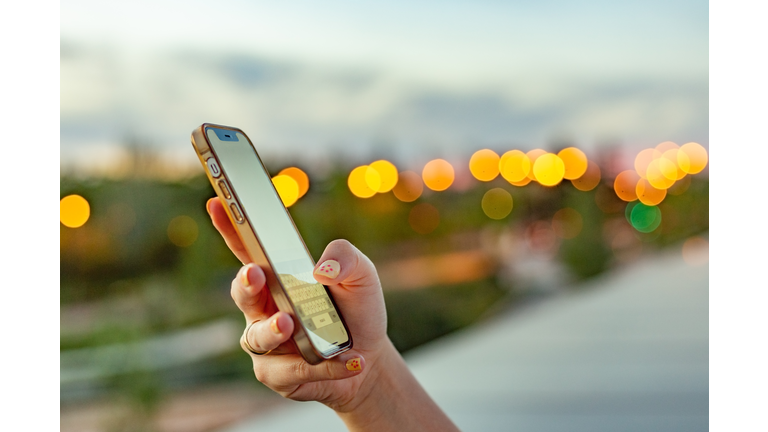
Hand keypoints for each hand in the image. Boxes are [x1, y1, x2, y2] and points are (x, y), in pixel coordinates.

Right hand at [206, 198, 388, 410]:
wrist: (369, 358)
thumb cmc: (356, 310)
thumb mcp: (362, 276)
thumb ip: (347, 258)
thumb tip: (322, 268)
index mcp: (278, 276)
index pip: (247, 248)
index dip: (229, 226)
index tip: (217, 202)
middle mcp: (264, 307)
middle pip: (242, 292)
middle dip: (245, 283)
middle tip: (256, 274)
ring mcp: (266, 342)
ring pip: (258, 337)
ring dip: (273, 330)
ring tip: (291, 323)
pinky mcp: (278, 374)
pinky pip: (292, 371)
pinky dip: (322, 366)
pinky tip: (349, 360)